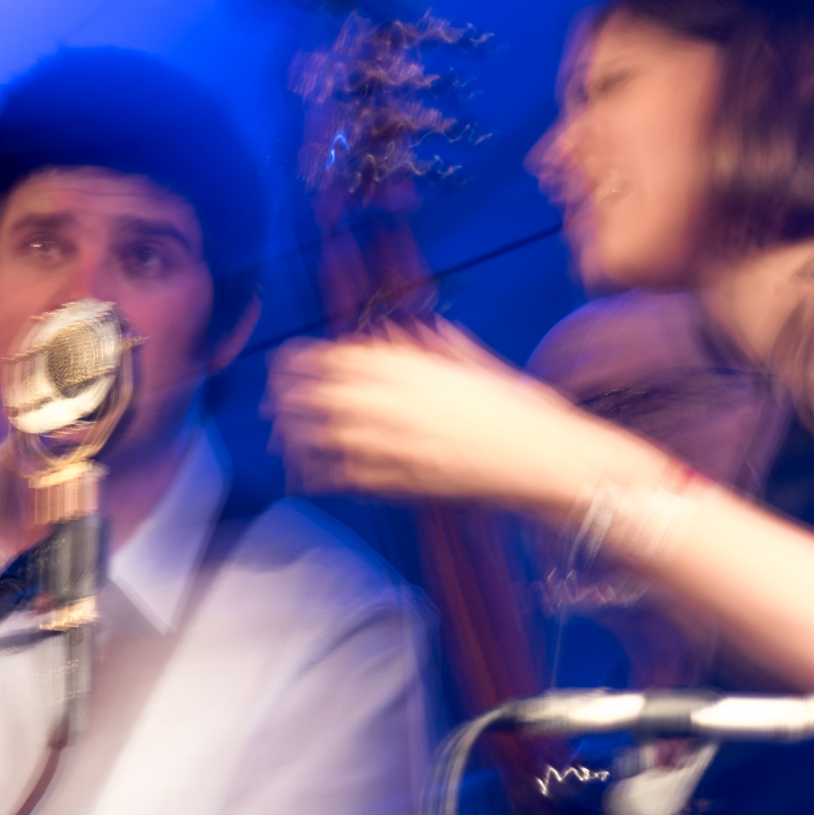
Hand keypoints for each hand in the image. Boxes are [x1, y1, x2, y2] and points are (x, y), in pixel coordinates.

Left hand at [266, 320, 590, 503]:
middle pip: (323, 393)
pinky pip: (347, 475)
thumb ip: (441, 348)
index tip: (288, 360)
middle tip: (270, 396)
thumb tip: (417, 335)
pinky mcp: (402, 479)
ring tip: (277, 433)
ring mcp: (395, 441)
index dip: (308, 359)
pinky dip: (321, 472)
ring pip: (327, 434)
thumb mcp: (479, 364)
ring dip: (296, 432)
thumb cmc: (520, 408)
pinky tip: (304, 472)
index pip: (342, 357)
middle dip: (291, 393)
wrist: (543, 456)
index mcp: (413, 366)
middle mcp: (395, 399)